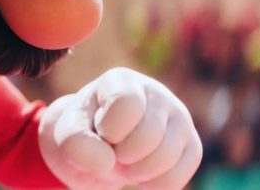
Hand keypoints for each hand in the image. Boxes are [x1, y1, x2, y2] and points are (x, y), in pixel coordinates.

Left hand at [38, 68, 201, 188]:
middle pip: (148, 136)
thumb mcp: (68, 133)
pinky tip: (143, 173)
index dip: (110, 130)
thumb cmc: (85, 132)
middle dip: (123, 155)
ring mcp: (179, 118)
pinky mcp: (191, 145)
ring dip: (138, 173)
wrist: (100, 145)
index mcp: (123, 81)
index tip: (101, 131)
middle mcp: (157, 93)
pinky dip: (155, 185)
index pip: (126, 106)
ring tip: (127, 161)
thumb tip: (107, 163)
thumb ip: (75, 142)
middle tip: (113, 150)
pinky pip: (178, 178)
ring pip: (166, 159)